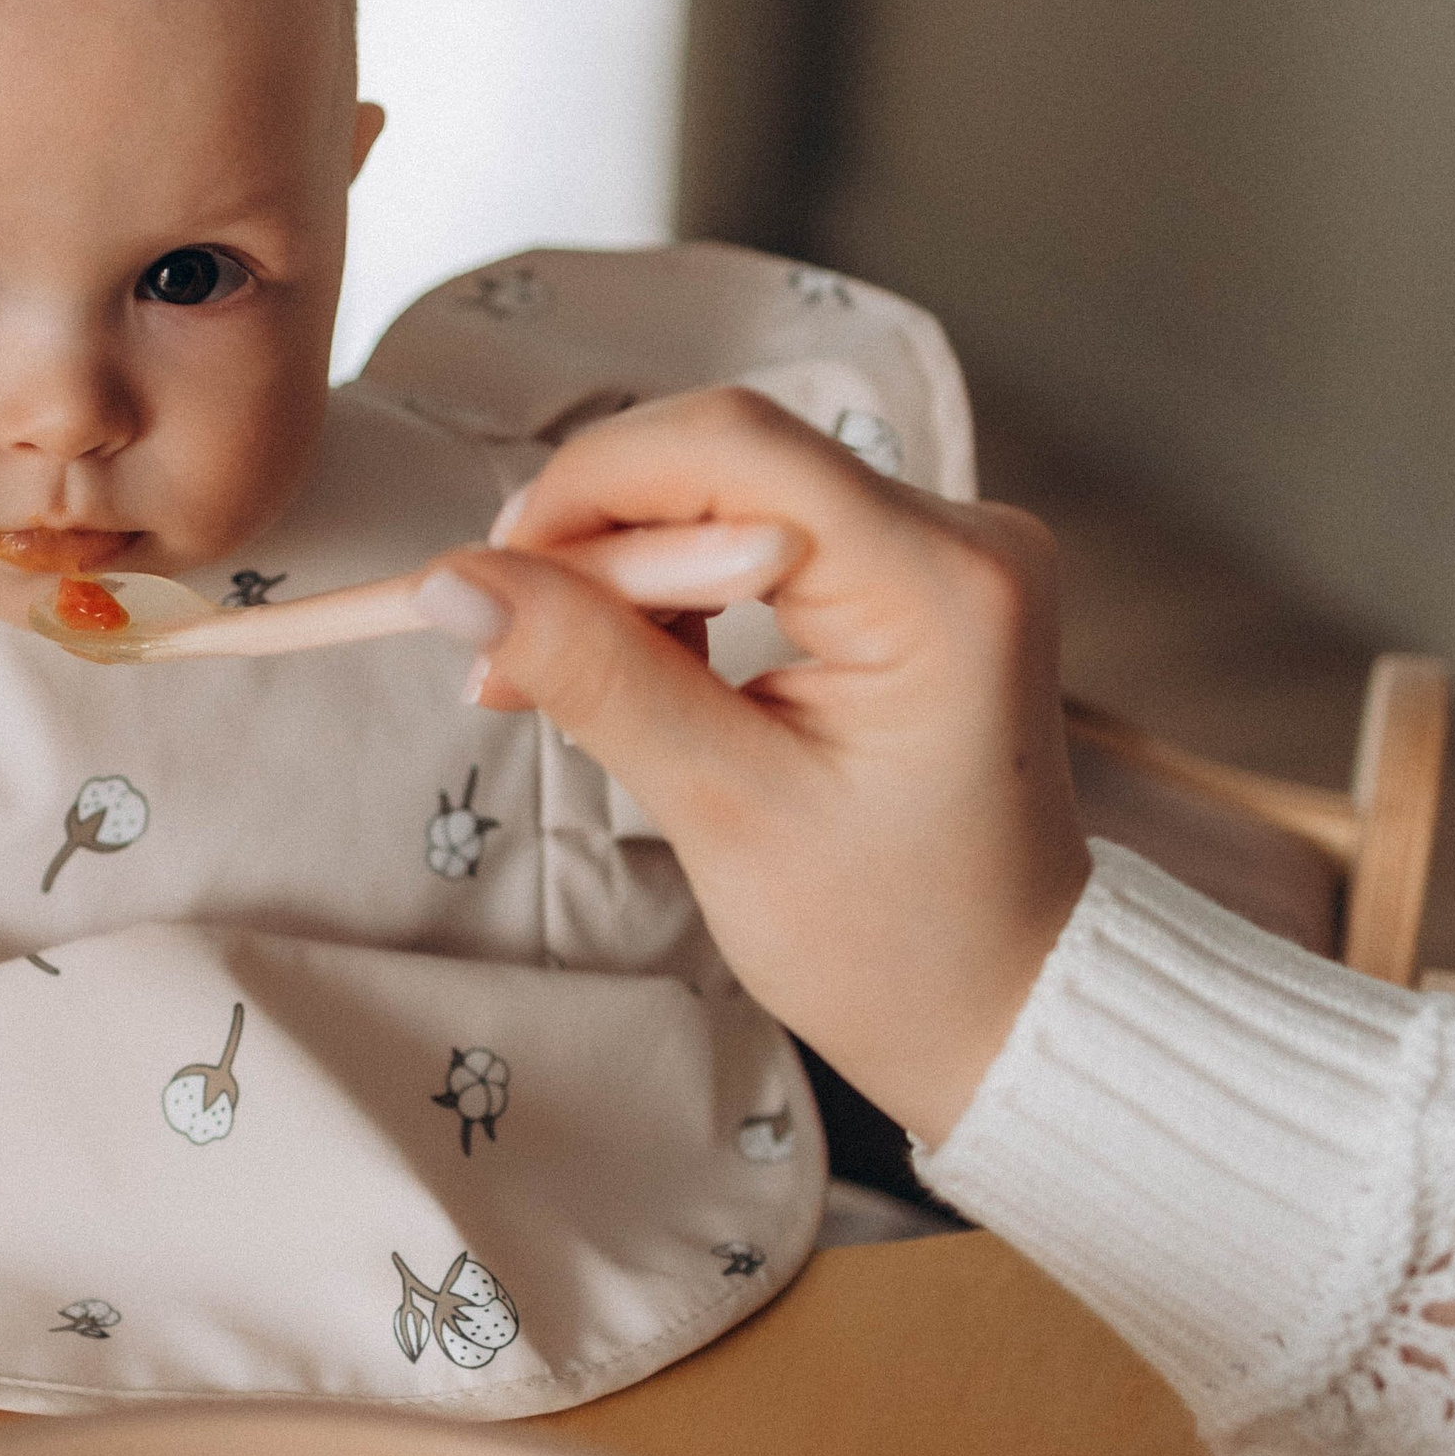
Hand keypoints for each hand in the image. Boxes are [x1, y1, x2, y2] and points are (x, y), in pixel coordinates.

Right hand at [416, 387, 1090, 1142]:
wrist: (999, 1006)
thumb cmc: (887, 942)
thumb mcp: (724, 811)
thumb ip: (594, 674)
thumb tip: (455, 580)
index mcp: (941, 587)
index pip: (733, 449)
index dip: (586, 491)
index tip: (484, 582)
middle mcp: (966, 535)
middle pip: (730, 459)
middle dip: (594, 540)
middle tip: (497, 648)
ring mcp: (950, 549)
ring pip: (736, 492)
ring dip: (625, 571)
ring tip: (550, 677)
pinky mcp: (920, 576)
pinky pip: (767, 535)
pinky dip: (680, 591)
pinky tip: (633, 667)